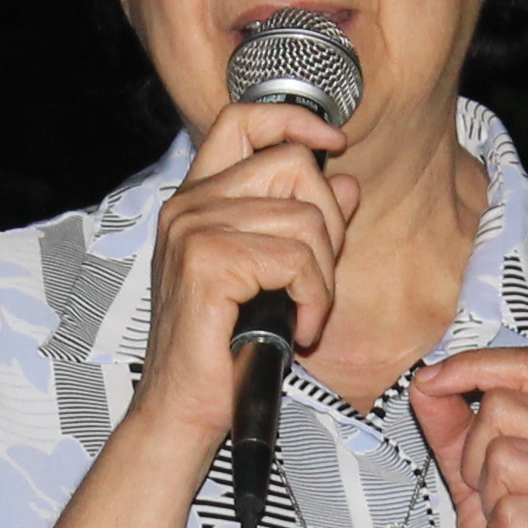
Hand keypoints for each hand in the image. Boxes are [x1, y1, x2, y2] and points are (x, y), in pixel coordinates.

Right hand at [125, 102, 358, 445]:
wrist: (183, 409)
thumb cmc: (223, 351)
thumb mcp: (272, 276)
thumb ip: (303, 222)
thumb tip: (344, 183)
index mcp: (197, 201)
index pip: (244, 119)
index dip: (295, 119)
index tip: (334, 142)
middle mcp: (189, 206)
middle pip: (292, 164)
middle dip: (328, 223)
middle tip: (315, 279)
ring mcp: (194, 229)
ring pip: (305, 218)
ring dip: (323, 275)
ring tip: (303, 312)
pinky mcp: (208, 261)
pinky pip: (298, 259)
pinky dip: (315, 299)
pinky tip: (298, 328)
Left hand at [409, 348, 527, 527]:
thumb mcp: (476, 486)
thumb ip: (454, 432)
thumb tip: (428, 383)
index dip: (476, 365)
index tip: (434, 382)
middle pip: (504, 411)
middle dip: (476, 460)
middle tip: (496, 504)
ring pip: (503, 460)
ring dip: (491, 506)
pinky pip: (512, 513)